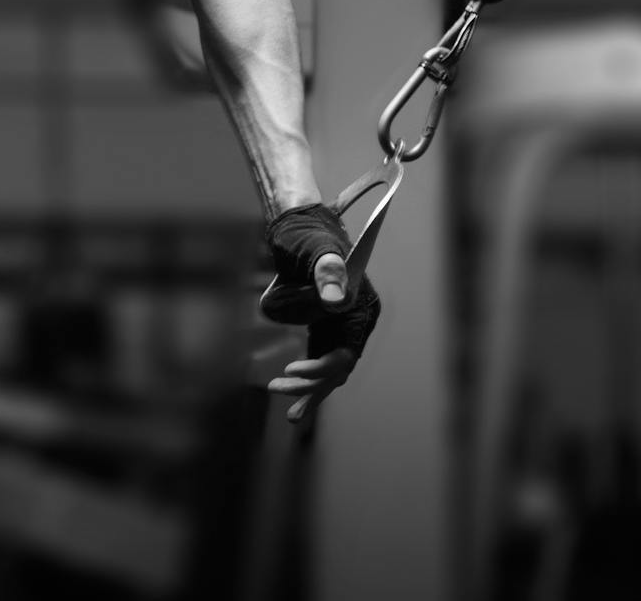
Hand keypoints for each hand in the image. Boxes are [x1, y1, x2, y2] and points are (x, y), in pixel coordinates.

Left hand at [263, 205, 382, 421]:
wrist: (296, 224)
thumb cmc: (307, 235)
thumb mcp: (315, 250)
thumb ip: (327, 272)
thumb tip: (334, 299)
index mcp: (361, 309)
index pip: (346, 352)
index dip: (322, 368)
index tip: (292, 371)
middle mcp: (355, 321)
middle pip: (337, 365)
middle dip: (311, 383)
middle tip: (278, 386)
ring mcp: (339, 325)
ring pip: (329, 368)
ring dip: (310, 390)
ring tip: (292, 415)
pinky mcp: (322, 326)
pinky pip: (319, 358)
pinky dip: (308, 378)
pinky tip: (292, 396)